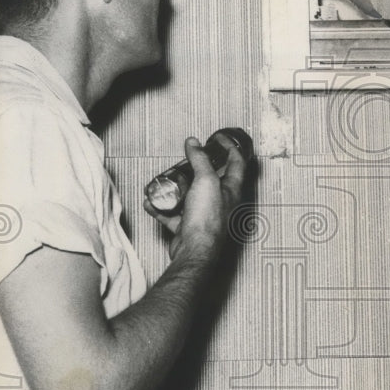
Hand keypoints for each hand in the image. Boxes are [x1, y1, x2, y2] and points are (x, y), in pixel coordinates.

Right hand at [143, 134, 247, 260]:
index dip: (229, 147)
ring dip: (176, 188)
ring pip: (190, 196)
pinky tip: (152, 202)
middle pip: (211, 179)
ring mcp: (204, 215)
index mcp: (232, 190)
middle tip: (187, 158)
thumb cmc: (207, 219)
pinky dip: (162, 208)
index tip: (219, 138)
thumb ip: (200, 159)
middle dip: (197, 168)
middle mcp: (221, 202)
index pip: (237, 163)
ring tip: (166, 180)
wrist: (194, 250)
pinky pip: (173, 214)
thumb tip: (194, 143)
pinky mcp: (189, 227)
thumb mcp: (206, 180)